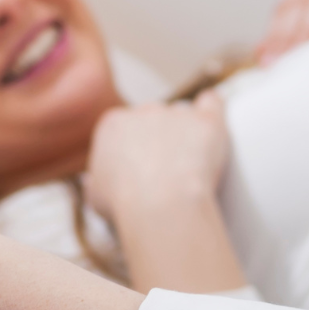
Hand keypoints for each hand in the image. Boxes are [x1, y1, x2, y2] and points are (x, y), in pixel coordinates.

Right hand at [85, 93, 253, 294]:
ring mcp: (176, 113)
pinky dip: (213, 108)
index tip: (141, 169)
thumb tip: (95, 182)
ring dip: (186, 134)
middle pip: (154, 120)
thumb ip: (98, 180)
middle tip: (167, 172)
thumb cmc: (126, 204)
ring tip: (192, 166)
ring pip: (183, 117)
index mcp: (113, 125)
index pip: (124, 128)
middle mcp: (143, 111)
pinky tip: (213, 119)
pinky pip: (212, 102)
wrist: (160, 206)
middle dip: (159, 141)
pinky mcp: (206, 121)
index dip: (134, 149)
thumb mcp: (96, 195)